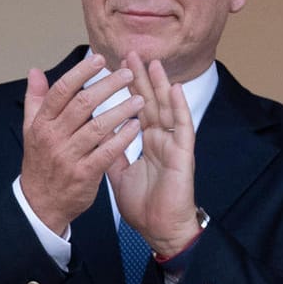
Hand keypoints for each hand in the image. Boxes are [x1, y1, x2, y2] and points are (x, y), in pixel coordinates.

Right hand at [18, 52, 142, 233]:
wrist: (40, 204)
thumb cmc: (41, 163)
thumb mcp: (31, 130)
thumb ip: (35, 100)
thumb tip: (35, 71)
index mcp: (41, 123)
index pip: (62, 90)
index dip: (82, 72)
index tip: (101, 59)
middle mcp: (53, 136)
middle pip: (82, 103)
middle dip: (107, 86)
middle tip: (128, 74)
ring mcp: (68, 156)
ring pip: (97, 126)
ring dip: (121, 110)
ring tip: (140, 99)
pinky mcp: (84, 173)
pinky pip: (107, 151)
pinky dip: (123, 137)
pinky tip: (137, 126)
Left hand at [108, 53, 201, 256]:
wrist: (161, 230)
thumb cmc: (145, 207)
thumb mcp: (119, 174)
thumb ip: (111, 151)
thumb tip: (99, 133)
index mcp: (147, 144)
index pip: (136, 109)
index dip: (128, 89)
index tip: (117, 68)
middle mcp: (161, 140)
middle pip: (150, 102)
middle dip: (141, 77)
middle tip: (131, 53)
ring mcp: (173, 146)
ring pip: (167, 109)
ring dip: (160, 84)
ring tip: (153, 62)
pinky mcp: (183, 155)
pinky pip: (182, 127)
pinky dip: (179, 107)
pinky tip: (175, 89)